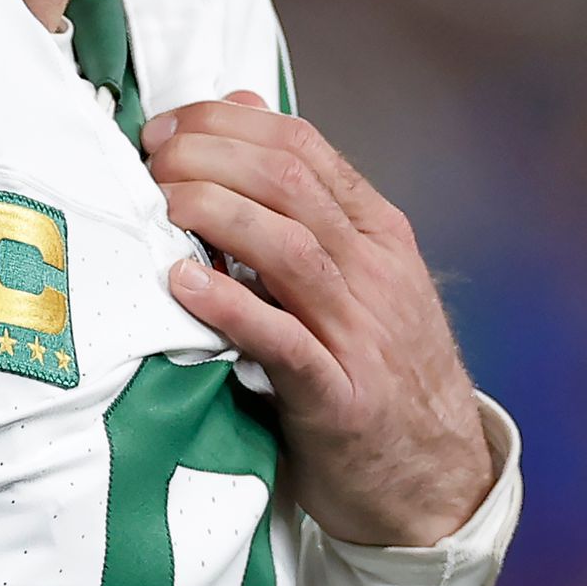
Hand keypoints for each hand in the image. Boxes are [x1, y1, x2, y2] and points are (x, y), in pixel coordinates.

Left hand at [142, 92, 496, 548]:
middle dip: (208, 157)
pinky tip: (183, 284)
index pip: (302, 145)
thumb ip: (305, 201)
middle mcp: (375, 272)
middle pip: (287, 183)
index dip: (224, 124)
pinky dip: (231, 307)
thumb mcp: (356, 275)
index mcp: (377, 233)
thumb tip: (244, 106)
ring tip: (158, 206)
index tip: (167, 129)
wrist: (436, 479)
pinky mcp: (340, 398)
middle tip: (149, 162)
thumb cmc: (376, 370)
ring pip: (288, 248)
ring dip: (213, 213)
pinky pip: (284, 342)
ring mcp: (361, 334)